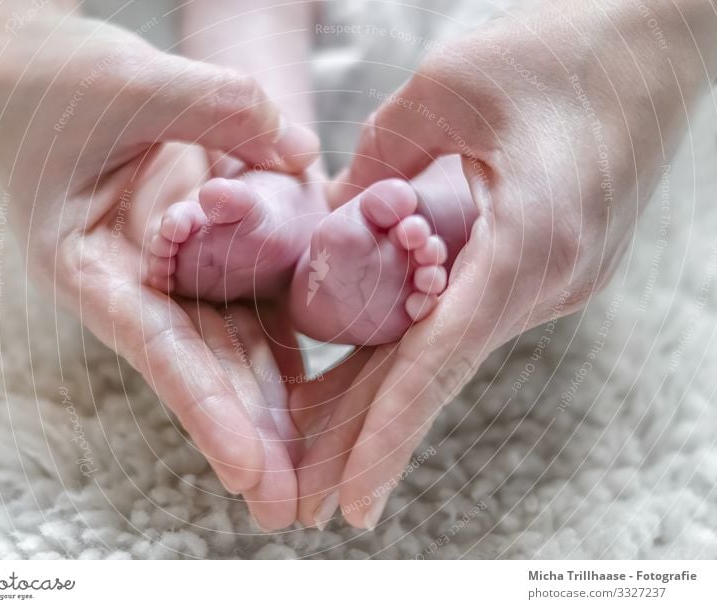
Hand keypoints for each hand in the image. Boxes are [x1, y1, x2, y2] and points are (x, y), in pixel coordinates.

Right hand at [0, 3, 317, 516]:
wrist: (38, 63)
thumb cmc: (58, 75)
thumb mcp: (130, 81)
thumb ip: (216, 109)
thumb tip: (301, 149)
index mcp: (88, 265)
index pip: (156, 347)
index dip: (205, 409)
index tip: (249, 469)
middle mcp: (132, 284)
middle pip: (200, 368)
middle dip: (248, 437)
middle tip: (292, 507)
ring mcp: (170, 275)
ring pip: (232, 349)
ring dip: (273, 412)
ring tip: (311, 476)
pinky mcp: (205, 256)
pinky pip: (253, 305)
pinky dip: (284, 351)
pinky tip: (320, 397)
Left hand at [299, 0, 715, 527]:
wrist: (661, 40)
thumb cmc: (565, 48)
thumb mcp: (449, 88)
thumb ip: (380, 158)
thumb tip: (339, 215)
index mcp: (529, 244)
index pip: (442, 361)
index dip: (389, 435)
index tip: (354, 500)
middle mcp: (545, 280)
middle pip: (438, 375)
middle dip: (371, 439)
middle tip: (311, 499)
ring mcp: (554, 278)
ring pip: (449, 350)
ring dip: (385, 394)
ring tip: (318, 440)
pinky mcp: (551, 263)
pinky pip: (469, 318)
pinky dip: (415, 346)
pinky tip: (371, 365)